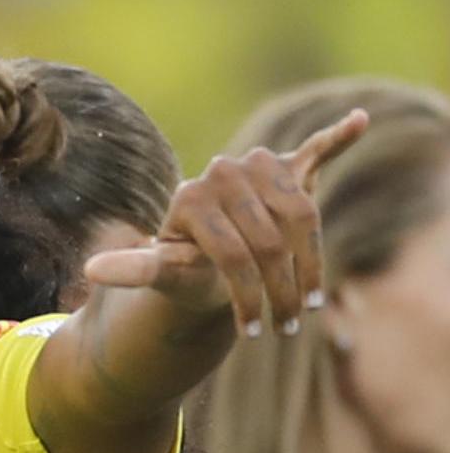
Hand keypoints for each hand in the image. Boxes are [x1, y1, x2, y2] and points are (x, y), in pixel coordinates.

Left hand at [83, 109, 368, 336]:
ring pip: (302, 217)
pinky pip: (314, 151)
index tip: (251, 332)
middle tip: (287, 326)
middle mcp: (224, 172)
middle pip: (272, 239)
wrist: (205, 255)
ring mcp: (258, 169)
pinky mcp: (287, 170)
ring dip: (311, 262)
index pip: (234, 253)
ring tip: (309, 303)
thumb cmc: (185, 268)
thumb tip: (92, 269)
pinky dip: (337, 137)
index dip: (245, 297)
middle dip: (281, 289)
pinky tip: (360, 120)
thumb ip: (135, 268)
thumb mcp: (161, 273)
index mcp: (192, 194)